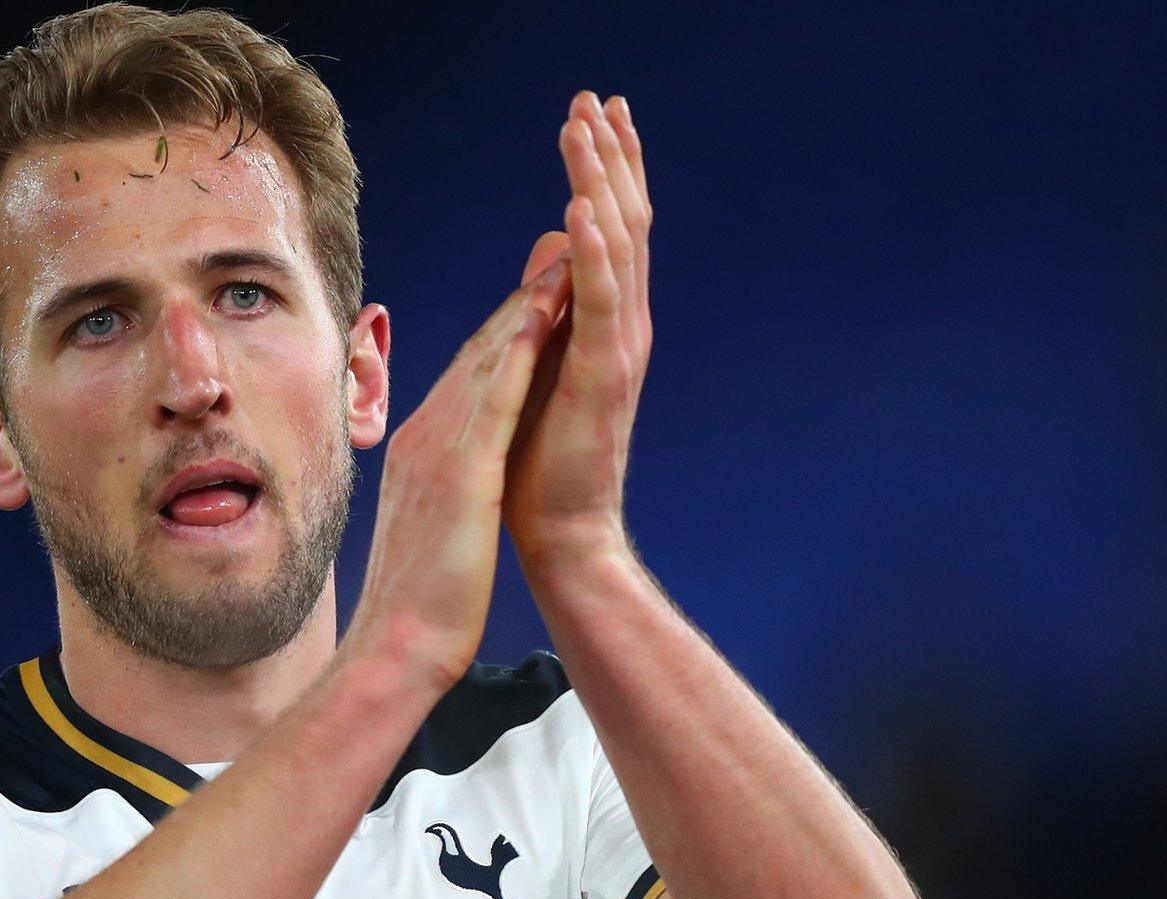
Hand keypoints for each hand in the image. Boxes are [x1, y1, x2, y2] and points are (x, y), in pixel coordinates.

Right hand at [343, 252, 572, 688]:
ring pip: (487, 360)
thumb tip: (452, 488)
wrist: (396, 646)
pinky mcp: (461, 470)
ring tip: (563, 258)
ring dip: (526, 304)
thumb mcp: (429, 532)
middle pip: (479, 354)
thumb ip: (440, 496)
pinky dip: (520, 349)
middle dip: (521, 299)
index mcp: (420, 452)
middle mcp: (424, 436)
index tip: (538, 294)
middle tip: (558, 249)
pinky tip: (544, 315)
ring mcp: (438, 449)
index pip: (469, 379)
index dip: (506, 332)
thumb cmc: (416, 605)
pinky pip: (493, 396)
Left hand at [504, 92, 654, 566]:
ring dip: (600, 184)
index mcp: (605, 323)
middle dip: (609, 157)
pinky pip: (599, 306)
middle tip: (599, 97)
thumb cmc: (542, 460)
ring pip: (617, 250)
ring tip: (588, 128)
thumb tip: (548, 248)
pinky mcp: (603, 380)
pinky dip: (594, 255)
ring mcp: (619, 351)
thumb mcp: (541, 363)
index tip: (594, 112)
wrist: (561, 533)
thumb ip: (550, 305)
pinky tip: (581, 212)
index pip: (610, 229)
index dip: (604, 169)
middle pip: (624, 223)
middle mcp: (622, 327)